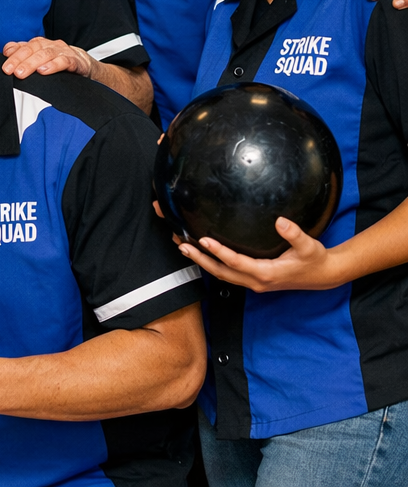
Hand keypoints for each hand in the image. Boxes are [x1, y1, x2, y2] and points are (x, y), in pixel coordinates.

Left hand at [2, 37, 94, 78]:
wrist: (86, 65)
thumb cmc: (59, 62)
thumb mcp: (40, 59)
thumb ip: (24, 55)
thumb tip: (6, 51)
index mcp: (41, 44)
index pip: (24, 47)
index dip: (13, 55)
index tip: (4, 66)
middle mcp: (51, 45)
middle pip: (33, 49)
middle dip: (19, 60)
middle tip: (9, 71)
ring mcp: (63, 52)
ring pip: (46, 54)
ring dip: (32, 63)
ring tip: (22, 72)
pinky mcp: (76, 61)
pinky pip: (64, 61)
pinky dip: (53, 66)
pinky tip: (44, 71)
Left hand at [175, 217, 342, 292]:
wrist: (322, 276)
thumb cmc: (315, 260)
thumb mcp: (309, 247)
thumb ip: (295, 235)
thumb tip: (281, 221)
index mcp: (266, 274)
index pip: (236, 263)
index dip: (219, 251)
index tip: (204, 239)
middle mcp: (256, 281)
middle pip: (221, 272)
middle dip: (200, 259)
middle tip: (181, 244)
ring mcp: (253, 282)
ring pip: (222, 274)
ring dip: (202, 261)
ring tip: (183, 246)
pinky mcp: (253, 279)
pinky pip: (228, 273)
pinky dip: (212, 263)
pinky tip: (202, 251)